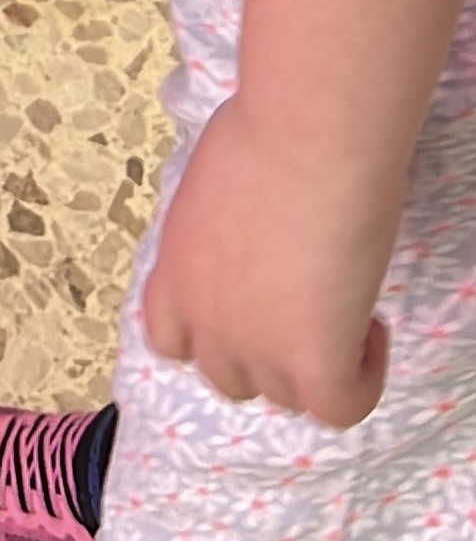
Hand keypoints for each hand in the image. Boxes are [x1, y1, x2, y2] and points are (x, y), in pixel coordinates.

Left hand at [143, 94, 397, 425]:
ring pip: (286, 394)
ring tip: (344, 300)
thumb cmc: (263, 131)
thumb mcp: (214, 187)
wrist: (305, 136)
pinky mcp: (313, 363)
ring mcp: (257, 348)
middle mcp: (205, 321)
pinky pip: (340, 408)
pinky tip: (370, 326)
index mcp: (174, 273)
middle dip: (267, 350)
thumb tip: (250, 231)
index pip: (170, 339)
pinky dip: (361, 380)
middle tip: (303, 299)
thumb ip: (220, 232)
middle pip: (231, 377)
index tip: (249, 299)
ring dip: (314, 361)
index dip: (211, 331)